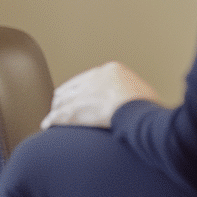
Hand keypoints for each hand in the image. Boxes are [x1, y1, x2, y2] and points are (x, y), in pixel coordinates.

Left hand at [40, 61, 157, 129]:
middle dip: (65, 98)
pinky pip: (60, 115)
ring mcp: (85, 93)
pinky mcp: (78, 109)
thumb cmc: (148, 109)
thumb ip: (131, 94)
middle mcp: (96, 78)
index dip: (80, 89)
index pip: (88, 78)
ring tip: (51, 118)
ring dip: (56, 110)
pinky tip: (47, 125)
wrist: (141, 113)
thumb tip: (132, 102)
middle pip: (72, 87)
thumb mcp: (142, 93)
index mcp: (112, 70)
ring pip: (63, 100)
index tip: (77, 97)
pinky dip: (52, 120)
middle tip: (59, 107)